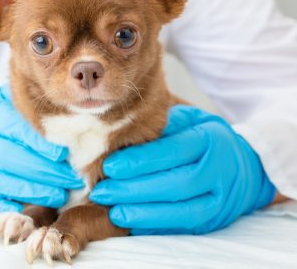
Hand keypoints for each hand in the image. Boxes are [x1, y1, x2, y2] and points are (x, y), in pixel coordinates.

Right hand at [0, 85, 83, 217]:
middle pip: (7, 158)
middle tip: (71, 180)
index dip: (39, 144)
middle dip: (43, 172)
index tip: (63, 155)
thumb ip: (31, 106)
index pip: (14, 129)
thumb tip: (70, 110)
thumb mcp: (9, 104)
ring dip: (29, 192)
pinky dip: (0, 207)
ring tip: (58, 196)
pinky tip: (23, 210)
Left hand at [89, 105, 275, 234]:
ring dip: (143, 213)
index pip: (172, 151)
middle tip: (102, 190)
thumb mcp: (188, 120)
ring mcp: (219, 198)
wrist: (244, 165)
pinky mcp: (213, 219)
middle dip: (134, 190)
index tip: (110, 166)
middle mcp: (218, 171)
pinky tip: (129, 221)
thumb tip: (119, 132)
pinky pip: (182, 226)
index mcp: (209, 139)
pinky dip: (154, 226)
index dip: (140, 161)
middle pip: (176, 184)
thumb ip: (161, 126)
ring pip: (182, 211)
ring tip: (112, 210)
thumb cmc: (202, 137)